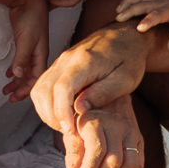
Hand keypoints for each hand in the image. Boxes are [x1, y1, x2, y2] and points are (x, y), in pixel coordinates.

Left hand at [3, 0, 50, 100]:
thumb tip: (18, 75)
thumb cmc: (31, 16)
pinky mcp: (25, 43)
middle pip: (31, 77)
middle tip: (9, 98)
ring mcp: (32, 48)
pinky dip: (15, 69)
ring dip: (16, 80)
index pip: (37, 79)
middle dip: (20, 88)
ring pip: (25, 70)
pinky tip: (9, 74)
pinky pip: (21, 61)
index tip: (15, 98)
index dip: (26, 90)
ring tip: (6, 89)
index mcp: (41, 55)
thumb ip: (22, 58)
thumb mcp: (26, 39)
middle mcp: (38, 54)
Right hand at [32, 23, 146, 134]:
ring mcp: (60, 62)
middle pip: (44, 90)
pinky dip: (47, 104)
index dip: (62, 112)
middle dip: (53, 117)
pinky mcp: (59, 66)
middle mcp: (67, 59)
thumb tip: (79, 109)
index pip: (62, 88)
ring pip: (39, 90)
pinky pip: (42, 86)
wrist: (125, 35)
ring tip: (66, 125)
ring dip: (47, 112)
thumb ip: (102, 93)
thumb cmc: (129, 58)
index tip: (70, 130)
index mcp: (85, 61)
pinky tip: (63, 114)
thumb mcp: (126, 79)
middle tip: (70, 132)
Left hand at [61, 94, 145, 167]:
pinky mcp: (139, 138)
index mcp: (96, 120)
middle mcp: (117, 124)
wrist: (104, 97)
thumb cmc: (83, 117)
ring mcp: (131, 131)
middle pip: (114, 160)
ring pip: (130, 164)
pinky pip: (138, 164)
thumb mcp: (72, 130)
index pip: (96, 151)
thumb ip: (73, 152)